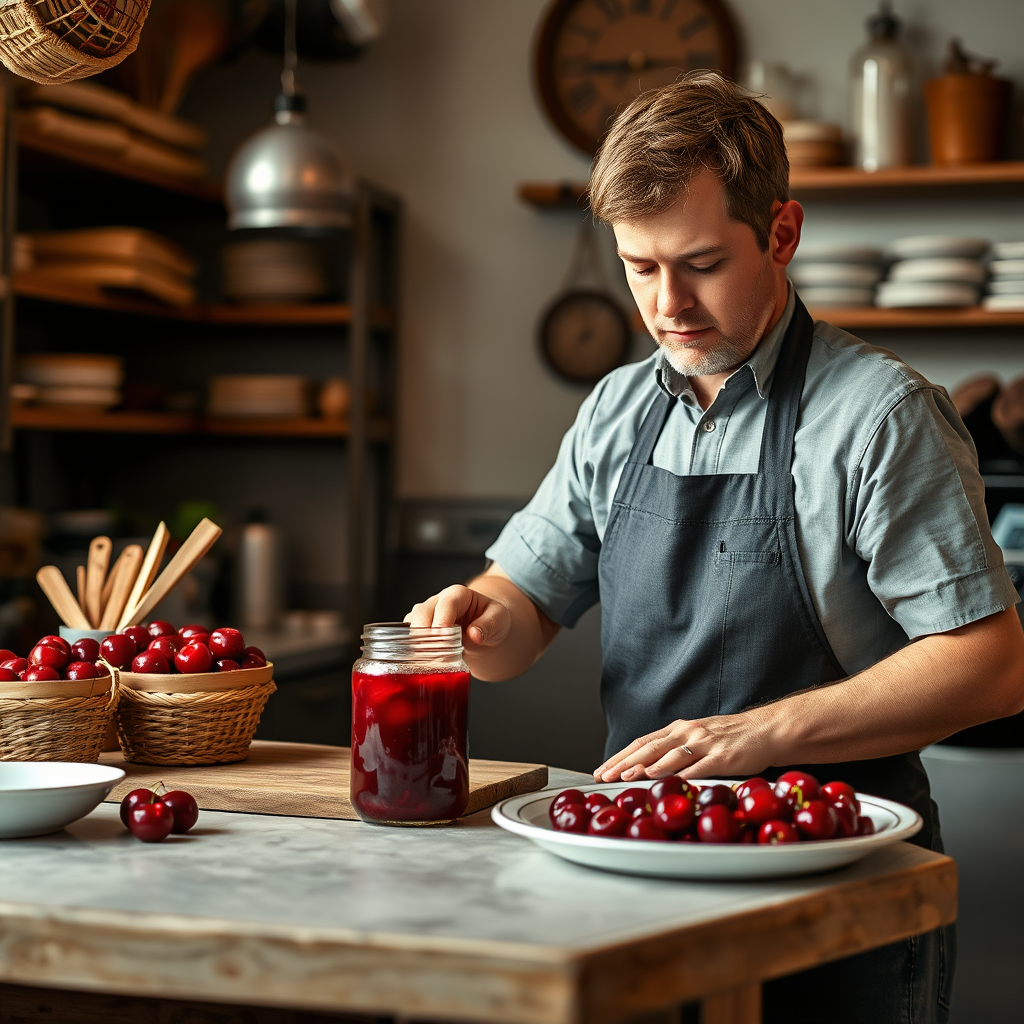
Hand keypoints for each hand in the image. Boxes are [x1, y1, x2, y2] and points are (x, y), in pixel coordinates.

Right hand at [405, 585, 511, 652]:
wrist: (485, 628)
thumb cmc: (492, 619)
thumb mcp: (499, 619)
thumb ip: (488, 625)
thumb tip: (474, 635)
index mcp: (458, 595)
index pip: (447, 603)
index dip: (443, 619)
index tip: (442, 635)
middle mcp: (438, 602)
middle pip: (422, 612)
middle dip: (424, 632)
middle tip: (433, 653)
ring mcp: (426, 615)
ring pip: (411, 624)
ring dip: (416, 642)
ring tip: (427, 660)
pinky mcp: (420, 630)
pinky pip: (409, 637)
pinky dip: (413, 649)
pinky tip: (421, 662)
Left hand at [594, 709, 779, 783]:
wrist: (767, 729)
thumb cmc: (731, 738)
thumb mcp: (698, 739)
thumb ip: (676, 751)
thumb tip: (648, 769)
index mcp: (678, 729)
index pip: (641, 742)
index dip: (620, 756)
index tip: (601, 769)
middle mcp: (688, 732)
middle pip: (649, 747)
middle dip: (624, 763)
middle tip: (604, 776)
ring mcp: (705, 743)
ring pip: (670, 755)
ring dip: (647, 767)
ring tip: (628, 777)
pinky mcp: (723, 756)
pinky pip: (700, 766)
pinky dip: (682, 775)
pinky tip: (669, 783)